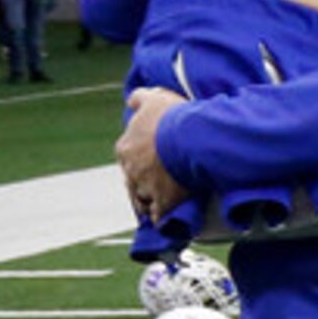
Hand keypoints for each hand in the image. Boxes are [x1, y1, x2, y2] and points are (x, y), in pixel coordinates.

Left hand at [117, 88, 189, 217]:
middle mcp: (131, 169)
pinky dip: (162, 218)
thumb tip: (131, 100)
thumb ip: (140, 98)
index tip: (152, 162)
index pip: (128, 158)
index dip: (140, 161)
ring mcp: (146, 187)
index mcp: (126, 147)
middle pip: (133, 181)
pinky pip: (160, 215)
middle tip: (158, 184)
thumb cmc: (173, 117)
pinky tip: (166, 219)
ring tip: (158, 206)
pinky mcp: (164, 202)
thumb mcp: (155, 98)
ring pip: (142, 200)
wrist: (192, 138)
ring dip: (149, 203)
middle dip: (143, 183)